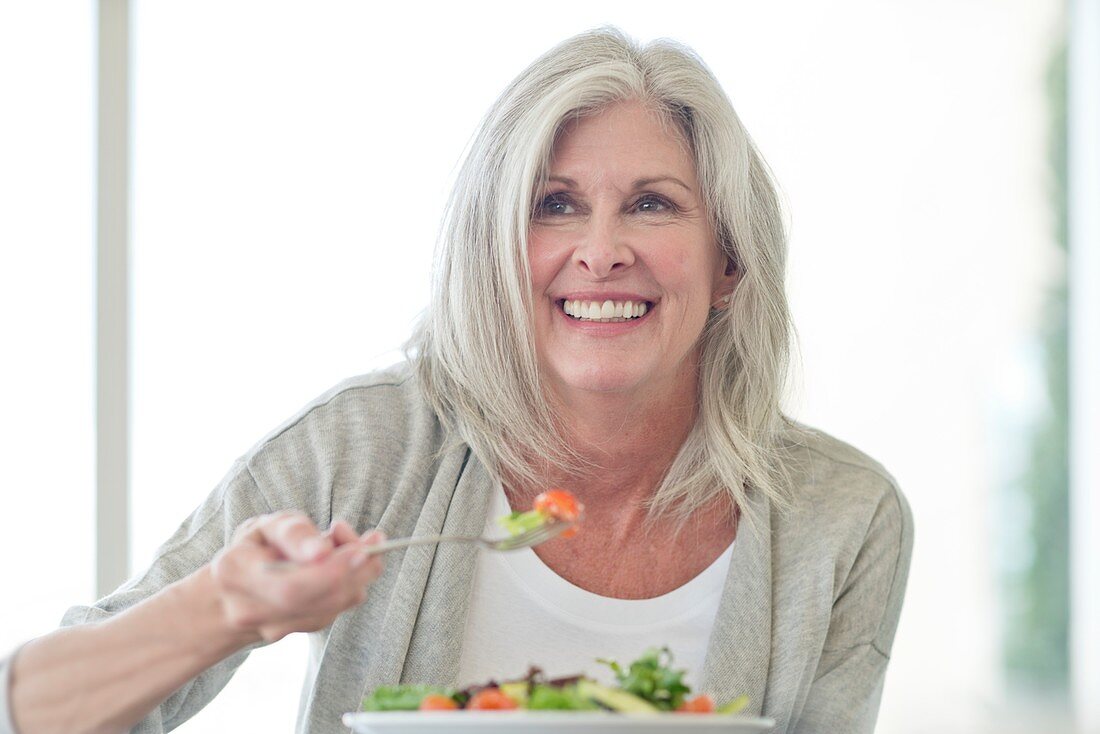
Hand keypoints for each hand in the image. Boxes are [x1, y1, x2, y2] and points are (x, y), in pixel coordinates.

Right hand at [209, 511, 384, 641]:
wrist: (236, 591)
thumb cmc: (257, 547)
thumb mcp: (268, 526)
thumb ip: (294, 534)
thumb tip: (323, 551)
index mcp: (235, 572)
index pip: (289, 586)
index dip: (330, 572)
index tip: (361, 550)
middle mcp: (250, 609)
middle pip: (315, 600)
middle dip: (353, 571)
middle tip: (375, 541)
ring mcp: (272, 628)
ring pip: (330, 606)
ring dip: (358, 574)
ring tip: (363, 543)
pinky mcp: (297, 631)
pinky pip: (334, 609)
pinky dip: (352, 584)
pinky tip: (350, 561)